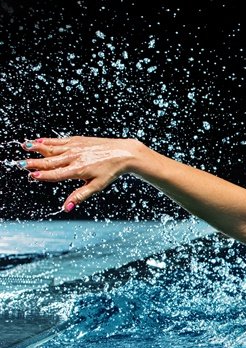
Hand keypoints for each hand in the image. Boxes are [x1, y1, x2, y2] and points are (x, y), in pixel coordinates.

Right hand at [19, 136, 141, 211]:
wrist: (123, 153)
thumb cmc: (111, 171)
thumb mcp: (97, 186)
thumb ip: (79, 195)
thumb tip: (66, 208)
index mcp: (78, 170)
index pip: (56, 174)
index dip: (44, 176)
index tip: (32, 176)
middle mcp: (74, 157)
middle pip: (50, 161)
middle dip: (34, 163)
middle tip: (20, 164)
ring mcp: (75, 147)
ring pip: (52, 148)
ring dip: (36, 148)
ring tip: (24, 147)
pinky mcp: (77, 140)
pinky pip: (59, 141)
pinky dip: (47, 141)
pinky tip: (37, 141)